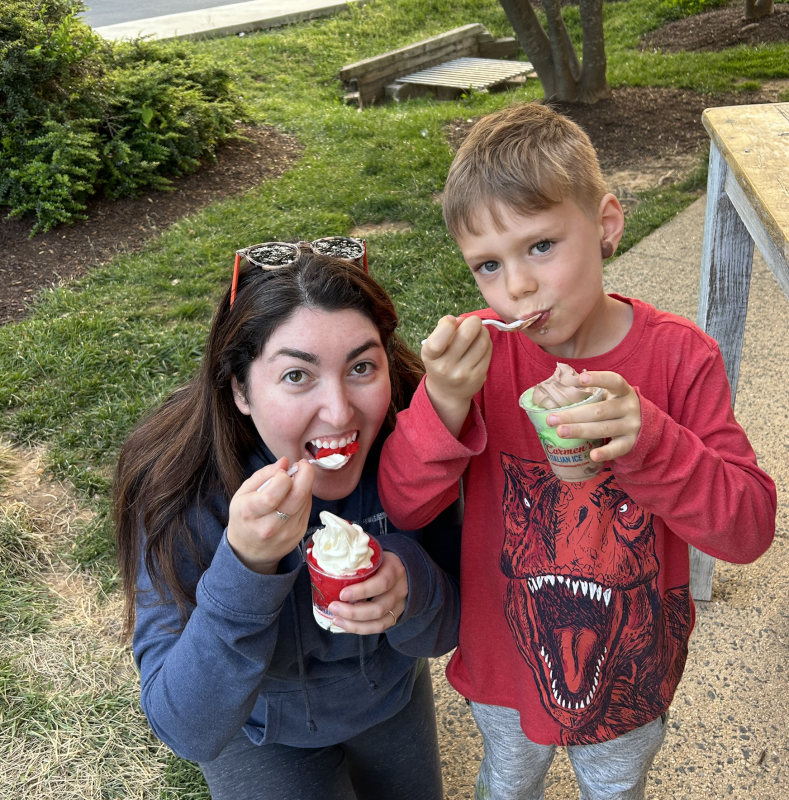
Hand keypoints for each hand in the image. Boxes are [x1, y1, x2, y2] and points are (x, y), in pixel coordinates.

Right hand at [227, 457, 313, 573]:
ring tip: (296, 478)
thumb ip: (263, 475)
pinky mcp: (299, 534)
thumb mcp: (243, 494)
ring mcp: (287, 532)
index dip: (283, 477)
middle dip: (306, 474)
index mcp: (251, 512)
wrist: (249, 553)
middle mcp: (270, 525)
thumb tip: (285, 462)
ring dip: (305, 484)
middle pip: (297, 497)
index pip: (273, 494)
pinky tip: (296, 494)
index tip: (283, 471)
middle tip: (303, 464)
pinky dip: (305, 497)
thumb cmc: (244, 518)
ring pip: (305, 501)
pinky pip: (307, 509)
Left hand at [327, 551, 407, 634]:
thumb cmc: (382, 560)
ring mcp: (399, 605)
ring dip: (355, 624)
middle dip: (353, 612)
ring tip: (336, 619)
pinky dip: (360, 629)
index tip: (342, 594)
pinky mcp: (395, 616)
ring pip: (379, 622)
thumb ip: (358, 559)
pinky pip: (379, 628)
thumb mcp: (374, 554)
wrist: (403, 567)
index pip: (381, 583)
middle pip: (378, 608)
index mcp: (394, 570)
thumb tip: (330, 563)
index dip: (361, 591)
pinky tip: (345, 625)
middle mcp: (399, 590)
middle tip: (333, 607)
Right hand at [422, 315, 491, 437]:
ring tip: (478, 332)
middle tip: (473, 321)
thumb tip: (462, 320)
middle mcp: (445, 367)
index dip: (448, 323)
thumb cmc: (440, 361)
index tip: (451, 321)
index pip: (439, 338)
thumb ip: (444, 330)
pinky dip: (487, 342)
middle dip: (473, 321)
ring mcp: (463, 374)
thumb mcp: (433, 347)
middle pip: (466, 335)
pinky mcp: (479, 377)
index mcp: (430, 356)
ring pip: (482, 342)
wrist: (447, 393)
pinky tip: (481, 343)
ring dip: (483, 331)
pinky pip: (488, 351)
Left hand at [546, 371, 641, 461]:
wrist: (643, 424)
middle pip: (599, 411)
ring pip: (603, 429)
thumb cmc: (615, 406)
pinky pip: (617, 449)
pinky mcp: (630, 443)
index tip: (580, 379)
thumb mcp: (610, 396)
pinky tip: (592, 455)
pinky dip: (605, 453)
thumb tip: (555, 398)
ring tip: (560, 432)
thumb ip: (591, 395)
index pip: (613, 381)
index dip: (598, 379)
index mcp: (623, 391)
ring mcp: (631, 426)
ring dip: (580, 431)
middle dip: (573, 415)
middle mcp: (629, 407)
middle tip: (551, 419)